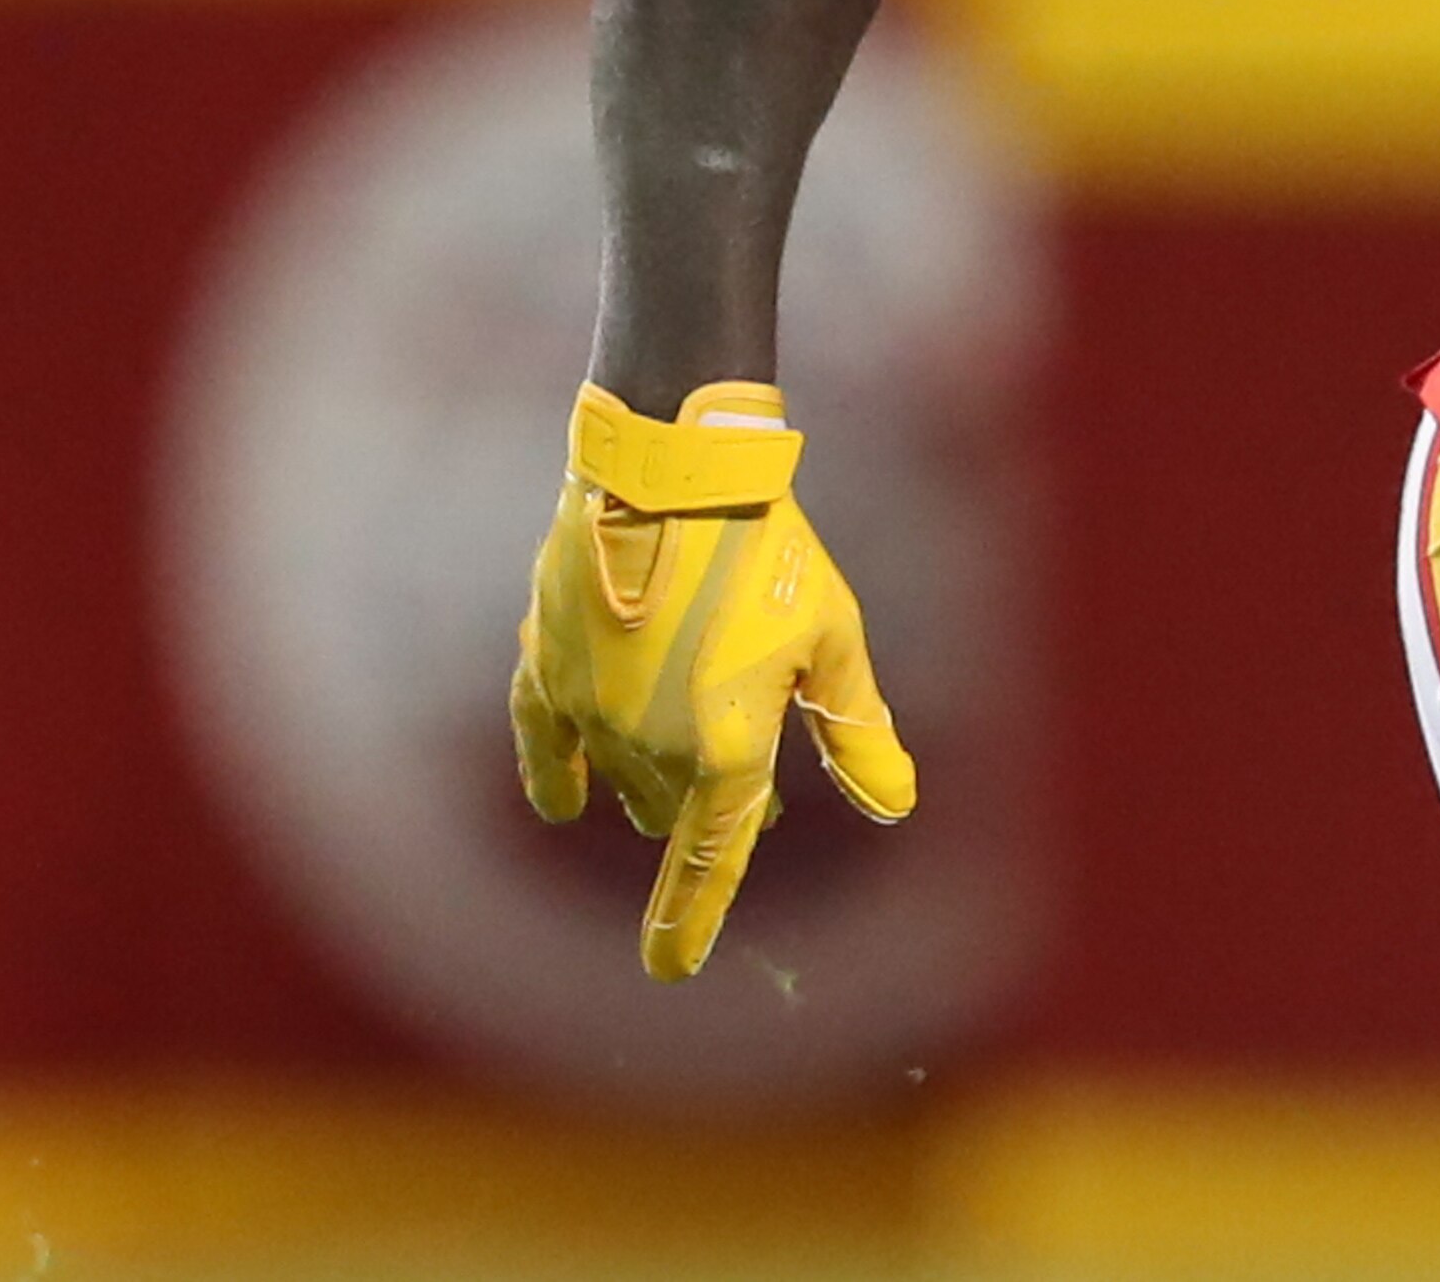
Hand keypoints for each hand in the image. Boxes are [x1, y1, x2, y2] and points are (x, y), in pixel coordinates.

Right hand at [509, 382, 914, 980]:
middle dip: (706, 808)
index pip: (708, 861)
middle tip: (746, 782)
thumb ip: (856, 732)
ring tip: (685, 761)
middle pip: (673, 810)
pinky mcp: (545, 669)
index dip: (687, 921)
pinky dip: (556, 775)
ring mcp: (588, 712)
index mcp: (726, 747)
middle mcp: (649, 745)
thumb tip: (896, 806)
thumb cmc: (772, 553)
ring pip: (620, 777)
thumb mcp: (832, 642)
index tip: (668, 970)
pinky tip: (563, 803)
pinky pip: (543, 745)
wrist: (674, 469)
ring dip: (652, 780)